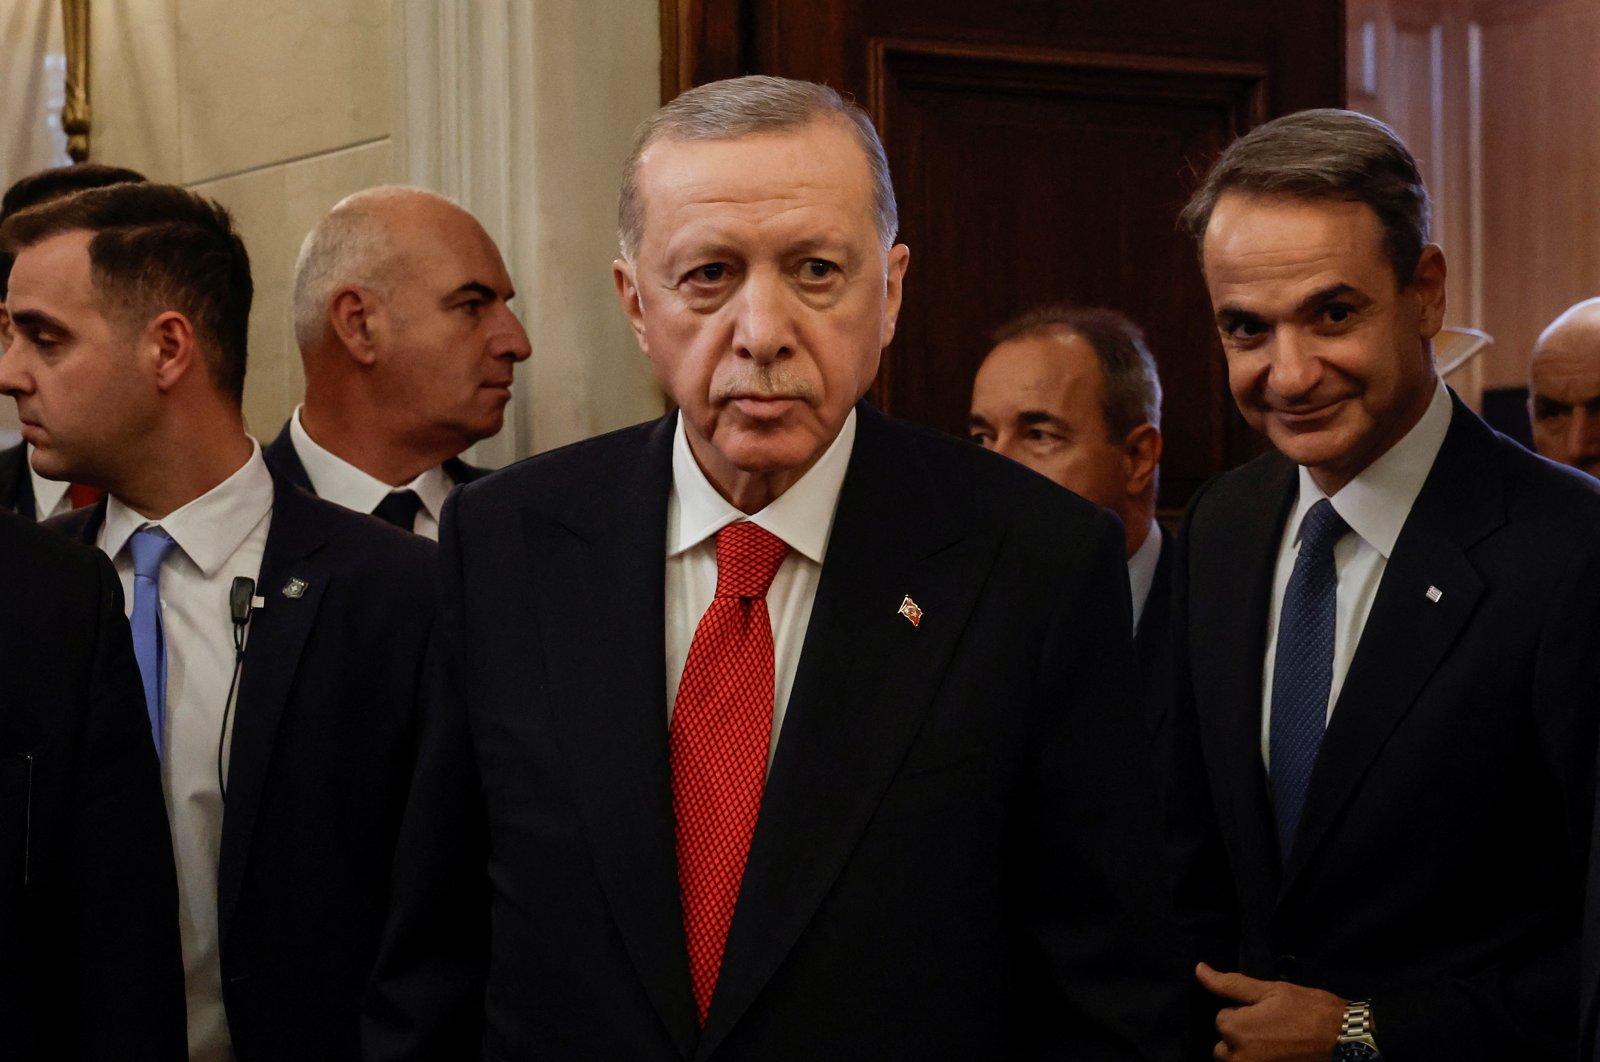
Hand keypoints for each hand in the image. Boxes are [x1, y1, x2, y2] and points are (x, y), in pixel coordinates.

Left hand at [1195, 962, 1345, 1061]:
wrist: (1346, 1039)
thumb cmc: (1309, 1010)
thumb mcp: (1269, 990)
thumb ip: (1230, 983)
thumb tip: (1199, 970)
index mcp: (1236, 1030)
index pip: (1221, 1019)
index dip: (1243, 1013)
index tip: (1266, 1013)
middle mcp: (1240, 1058)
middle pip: (1223, 1047)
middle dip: (1241, 1037)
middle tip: (1270, 1030)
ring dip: (1249, 1053)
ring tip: (1275, 1043)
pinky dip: (1261, 1060)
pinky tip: (1279, 1053)